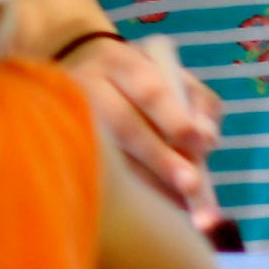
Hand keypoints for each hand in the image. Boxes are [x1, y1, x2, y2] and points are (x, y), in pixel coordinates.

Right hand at [62, 34, 222, 223]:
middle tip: (192, 186)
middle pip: (124, 125)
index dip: (175, 120)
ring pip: (108, 154)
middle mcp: (86, 86)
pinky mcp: (62, 141)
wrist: (77, 67)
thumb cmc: (138, 77)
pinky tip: (157, 205)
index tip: (202, 145)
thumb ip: (197, 101)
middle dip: (161, 158)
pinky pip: (98, 170)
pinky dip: (131, 190)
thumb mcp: (169, 72)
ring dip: (147, 182)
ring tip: (181, 206)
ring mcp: (68, 116)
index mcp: (117, 62)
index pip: (148, 91)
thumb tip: (207, 142)